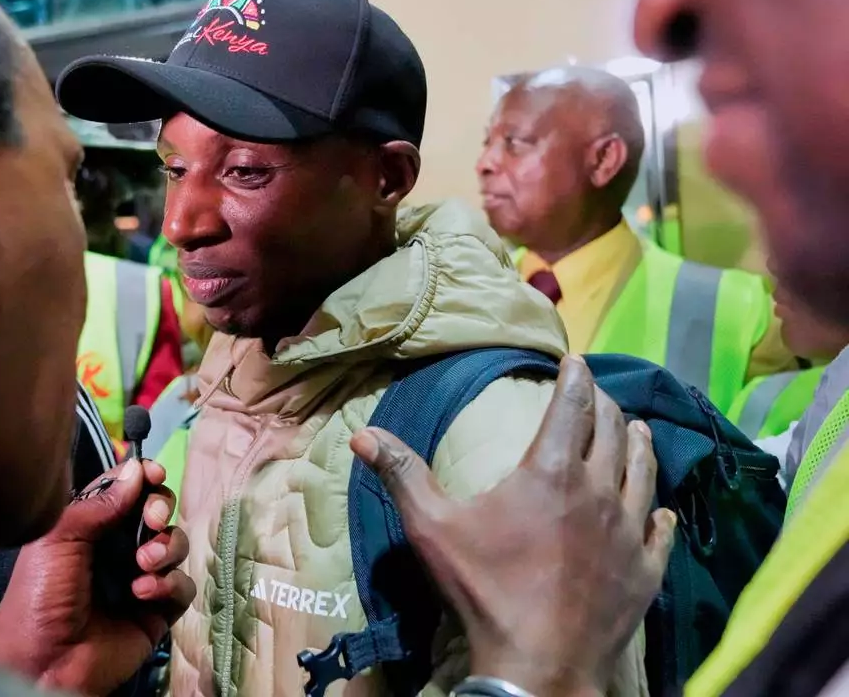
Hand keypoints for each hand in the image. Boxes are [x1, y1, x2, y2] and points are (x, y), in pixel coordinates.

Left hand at [0, 459, 194, 694]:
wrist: (42, 661)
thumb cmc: (39, 595)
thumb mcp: (60, 539)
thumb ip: (100, 503)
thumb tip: (138, 469)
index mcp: (91, 525)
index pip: (126, 490)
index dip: (143, 478)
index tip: (154, 474)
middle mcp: (118, 547)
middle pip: (157, 511)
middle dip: (160, 509)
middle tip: (151, 520)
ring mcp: (141, 578)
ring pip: (175, 545)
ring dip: (165, 548)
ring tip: (141, 566)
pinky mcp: (158, 611)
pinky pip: (182, 586)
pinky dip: (169, 584)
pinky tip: (143, 593)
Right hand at [350, 355, 674, 696]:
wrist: (536, 664)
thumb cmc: (483, 588)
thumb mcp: (431, 528)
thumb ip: (402, 474)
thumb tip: (364, 434)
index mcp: (551, 472)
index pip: (572, 406)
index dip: (576, 378)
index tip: (576, 361)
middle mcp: (598, 491)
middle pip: (611, 432)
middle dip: (604, 405)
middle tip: (597, 393)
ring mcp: (628, 532)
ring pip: (642, 472)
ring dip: (637, 445)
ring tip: (636, 429)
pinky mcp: (645, 571)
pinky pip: (660, 532)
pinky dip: (659, 513)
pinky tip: (661, 509)